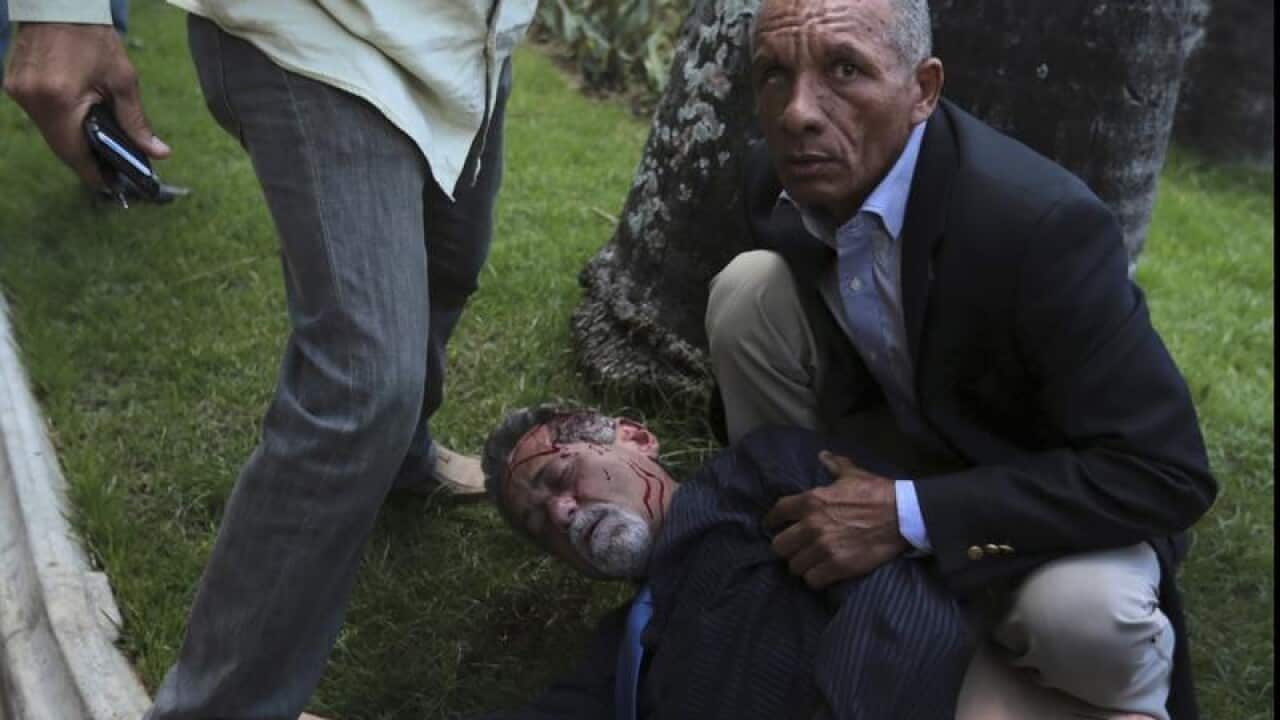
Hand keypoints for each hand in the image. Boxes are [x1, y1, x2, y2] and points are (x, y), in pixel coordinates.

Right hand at [4, 23, 169, 185]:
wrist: (59, 4)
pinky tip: (79, 122)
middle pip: (61, 147)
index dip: (95, 174)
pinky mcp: (13, 85)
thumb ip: (137, 121)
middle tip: (111, 169)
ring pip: (49, 133)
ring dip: (73, 141)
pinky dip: (60, 122)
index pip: (75, 154)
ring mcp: (19, 93)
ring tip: (100, 147)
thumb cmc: (94, 38)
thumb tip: (158, 153)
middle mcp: (33, 101)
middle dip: (86, 159)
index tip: (112, 187)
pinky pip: (39, 116)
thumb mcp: (123, 81)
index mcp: (60, 101)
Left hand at [764, 450, 907, 587]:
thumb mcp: (854, 474)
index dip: (772, 521)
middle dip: (786, 547)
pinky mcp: (838, 566)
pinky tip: (821, 573)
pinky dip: (815, 578)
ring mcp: (824, 548)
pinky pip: (812, 579)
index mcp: (812, 500)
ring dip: (801, 564)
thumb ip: (834, 465)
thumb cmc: (878, 492)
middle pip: (779, 545)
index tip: (772, 526)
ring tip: (808, 562)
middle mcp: (812, 525)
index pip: (777, 513)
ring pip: (794, 566)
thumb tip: (822, 455)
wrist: (903, 516)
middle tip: (795, 548)